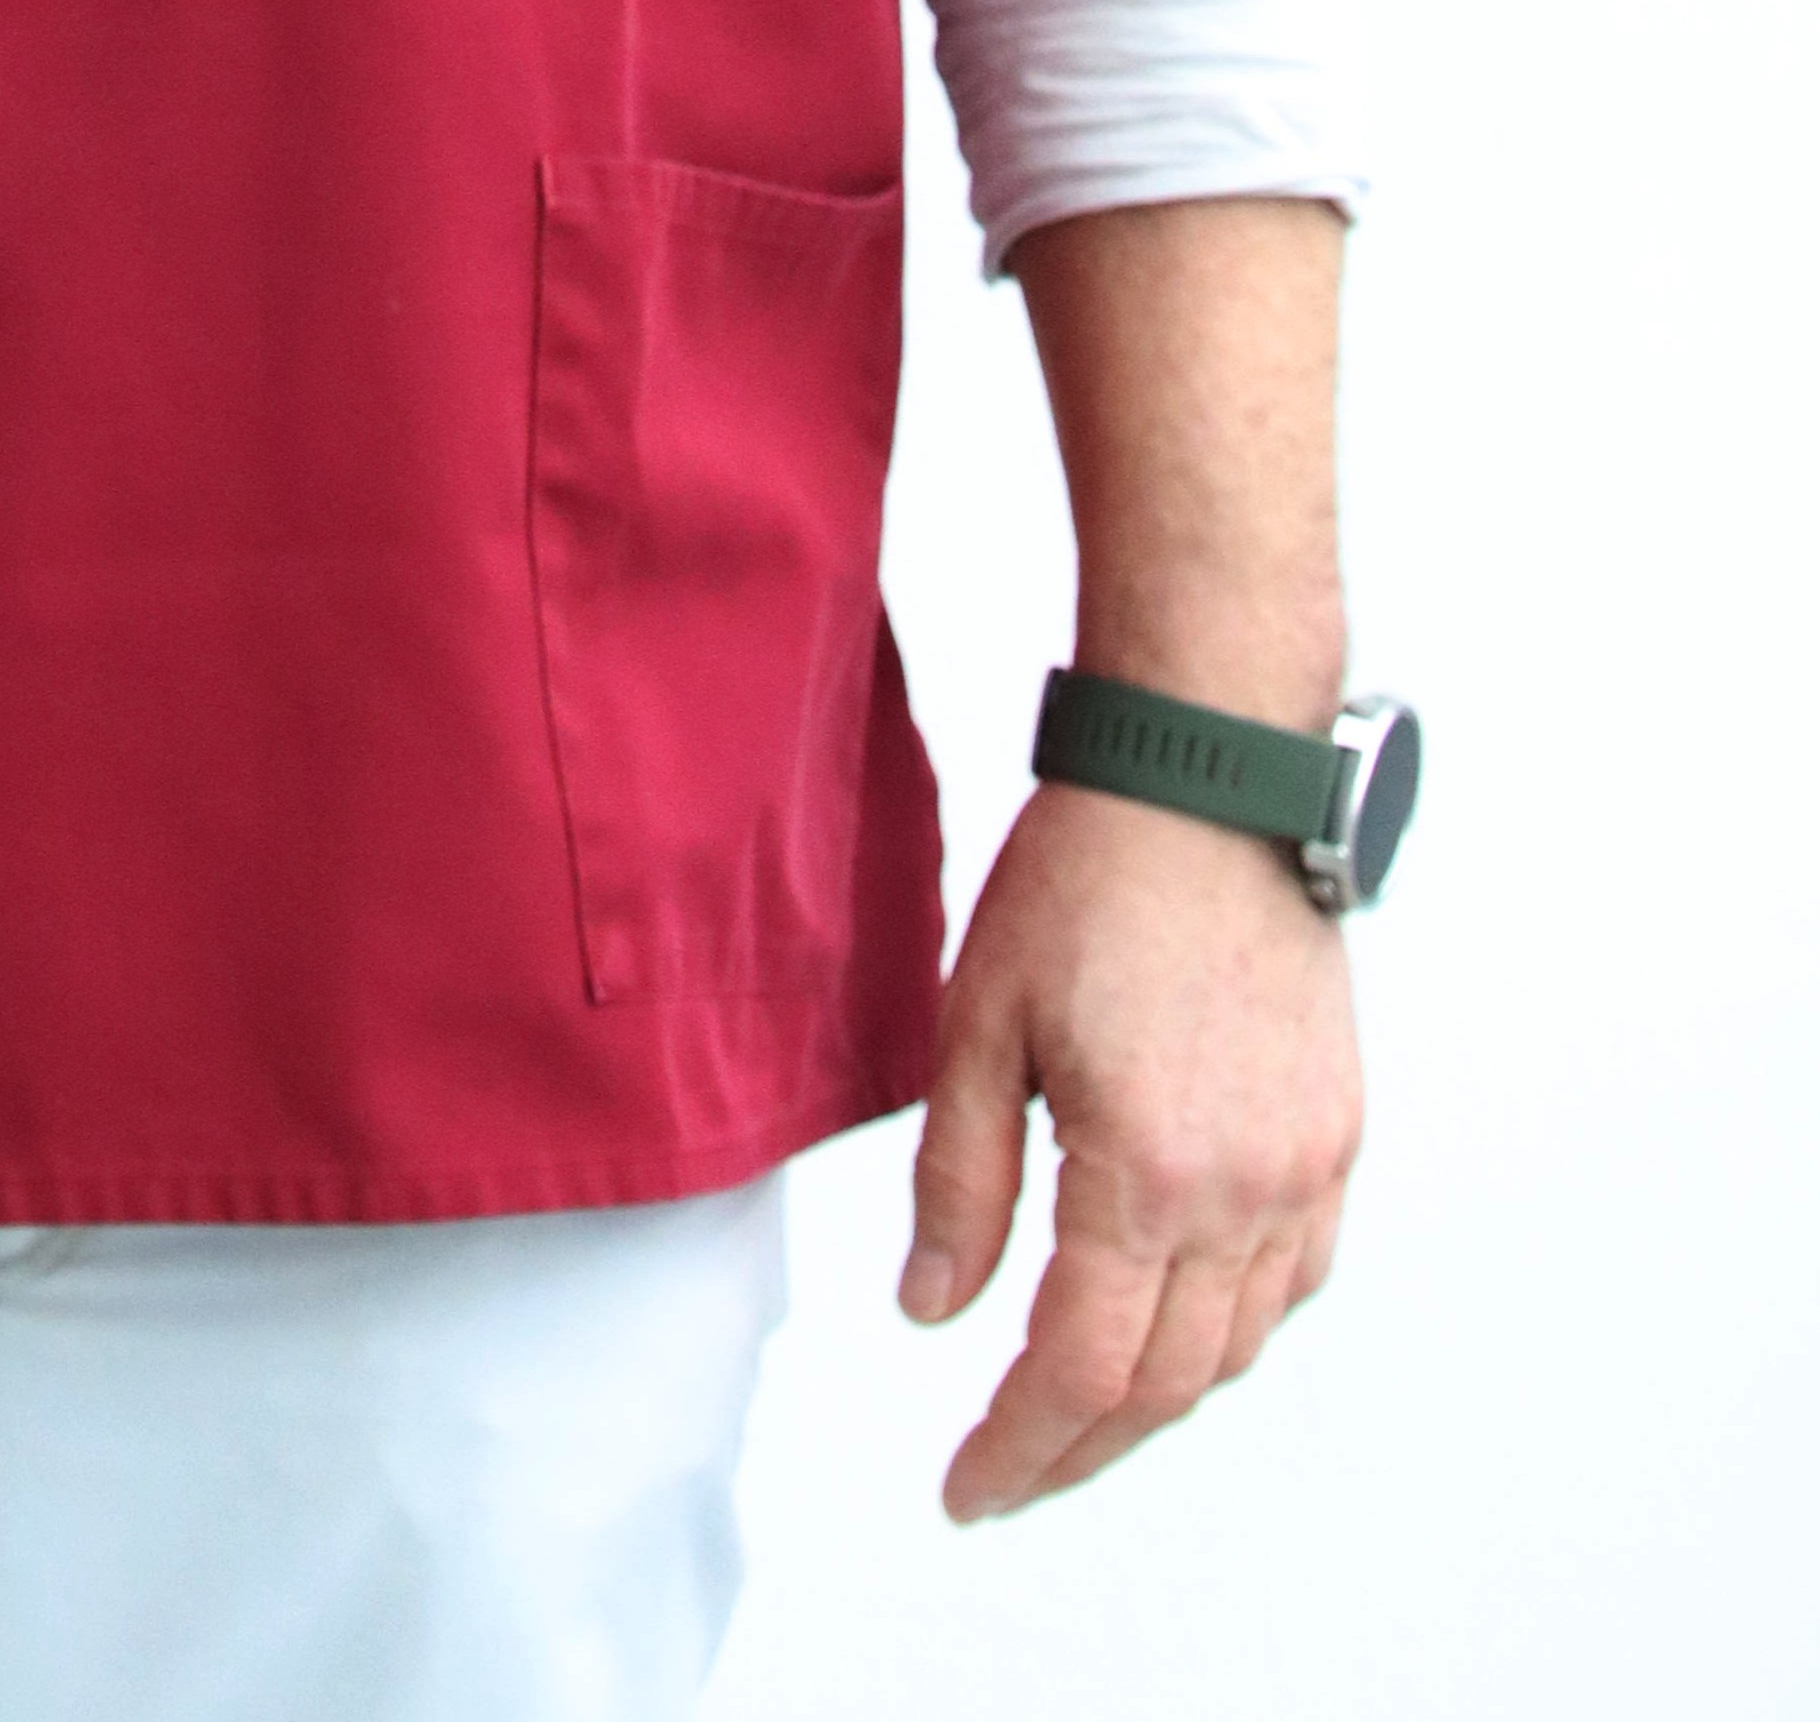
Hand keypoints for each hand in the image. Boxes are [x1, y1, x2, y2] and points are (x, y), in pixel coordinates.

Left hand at [900, 777, 1360, 1520]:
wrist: (1209, 782)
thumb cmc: (1086, 882)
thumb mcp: (978, 1024)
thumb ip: (959, 1182)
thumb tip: (934, 1312)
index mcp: (1146, 1172)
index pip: (1081, 1370)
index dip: (1020, 1447)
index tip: (967, 1489)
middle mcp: (1246, 1192)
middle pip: (1164, 1384)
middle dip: (1078, 1448)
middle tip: (1007, 1474)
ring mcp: (1307, 1168)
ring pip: (1236, 1345)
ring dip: (1155, 1400)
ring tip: (1074, 1413)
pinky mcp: (1337, 1133)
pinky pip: (1294, 1280)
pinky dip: (1231, 1330)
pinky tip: (1176, 1325)